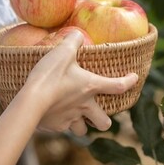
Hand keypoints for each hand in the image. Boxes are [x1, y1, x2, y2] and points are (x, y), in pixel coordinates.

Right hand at [21, 31, 137, 134]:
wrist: (29, 102)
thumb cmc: (49, 75)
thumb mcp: (62, 51)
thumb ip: (73, 40)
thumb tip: (77, 34)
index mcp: (91, 86)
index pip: (118, 86)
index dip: (128, 82)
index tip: (134, 79)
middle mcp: (85, 106)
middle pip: (104, 122)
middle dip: (104, 120)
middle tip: (96, 111)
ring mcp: (71, 118)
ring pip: (83, 130)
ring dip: (82, 123)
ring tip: (75, 115)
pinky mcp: (56, 126)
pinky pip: (63, 127)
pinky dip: (61, 122)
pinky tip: (54, 113)